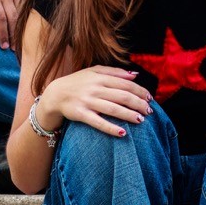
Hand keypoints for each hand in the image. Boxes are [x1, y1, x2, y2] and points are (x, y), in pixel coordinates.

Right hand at [0, 0, 20, 48]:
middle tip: (13, 48)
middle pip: (12, 17)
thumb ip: (15, 6)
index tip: (23, 42)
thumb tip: (25, 26)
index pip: (21, 14)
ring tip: (4, 46)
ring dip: (3, 34)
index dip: (22, 29)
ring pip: (0, 18)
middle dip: (13, 34)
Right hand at [39, 66, 154, 137]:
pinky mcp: (81, 114)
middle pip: (123, 96)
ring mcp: (88, 102)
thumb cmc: (78, 82)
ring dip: (129, 115)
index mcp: (100, 77)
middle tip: (149, 111)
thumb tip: (135, 75)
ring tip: (141, 120)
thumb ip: (114, 72)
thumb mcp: (94, 71)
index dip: (140, 91)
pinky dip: (111, 128)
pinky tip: (122, 133)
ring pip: (113, 109)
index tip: (150, 98)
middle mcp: (95, 88)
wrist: (55, 94)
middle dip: (139, 104)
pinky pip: (98, 122)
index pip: (126, 84)